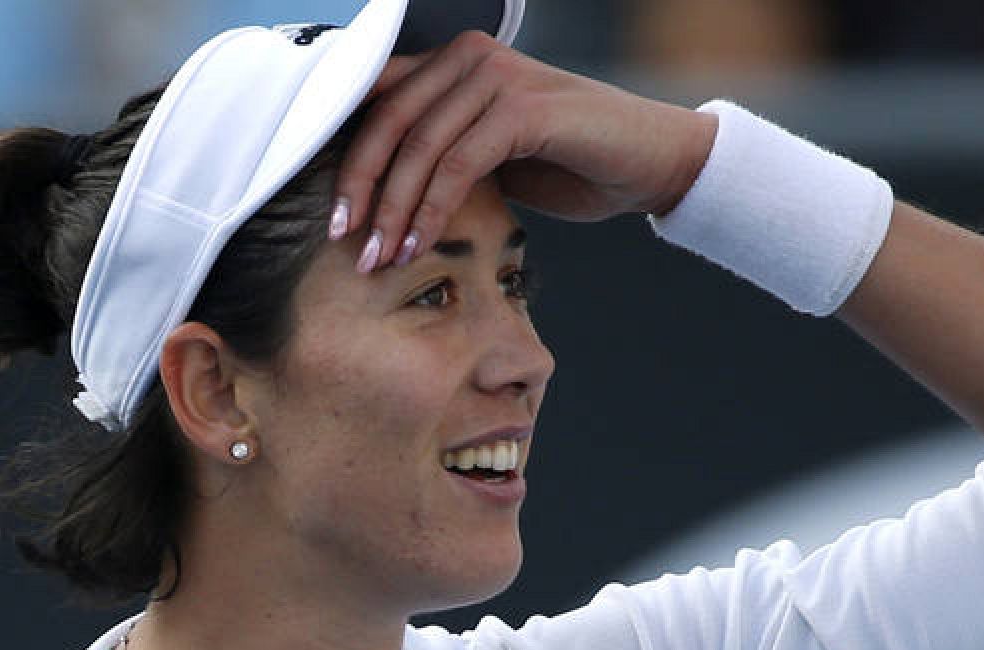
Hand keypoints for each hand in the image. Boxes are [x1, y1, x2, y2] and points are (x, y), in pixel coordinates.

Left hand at [330, 30, 716, 270]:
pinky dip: (431, 209)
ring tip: (379, 258)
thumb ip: (441, 156)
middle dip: (358, 188)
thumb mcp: (489, 158)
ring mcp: (497, 76)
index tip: (333, 217)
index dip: (344, 159)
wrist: (649, 165)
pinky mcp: (523, 106)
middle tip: (344, 244)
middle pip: (387, 121)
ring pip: (419, 146)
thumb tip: (374, 196)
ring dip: (392, 210)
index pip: (376, 102)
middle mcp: (470, 57)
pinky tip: (417, 245)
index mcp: (454, 62)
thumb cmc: (571, 165)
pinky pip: (458, 163)